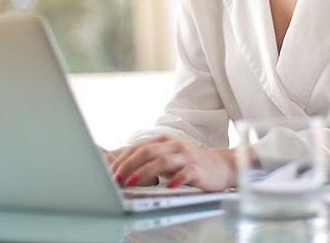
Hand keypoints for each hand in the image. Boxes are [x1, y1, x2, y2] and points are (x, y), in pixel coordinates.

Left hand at [109, 135, 235, 191]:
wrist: (220, 166)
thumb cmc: (188, 164)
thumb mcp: (166, 160)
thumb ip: (148, 162)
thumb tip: (120, 173)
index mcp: (164, 142)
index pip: (137, 148)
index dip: (122, 161)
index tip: (110, 174)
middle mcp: (174, 146)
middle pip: (147, 151)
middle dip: (129, 165)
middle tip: (117, 179)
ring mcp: (187, 156)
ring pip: (163, 160)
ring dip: (145, 172)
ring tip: (132, 183)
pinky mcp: (198, 168)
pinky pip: (186, 172)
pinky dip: (176, 179)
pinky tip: (168, 187)